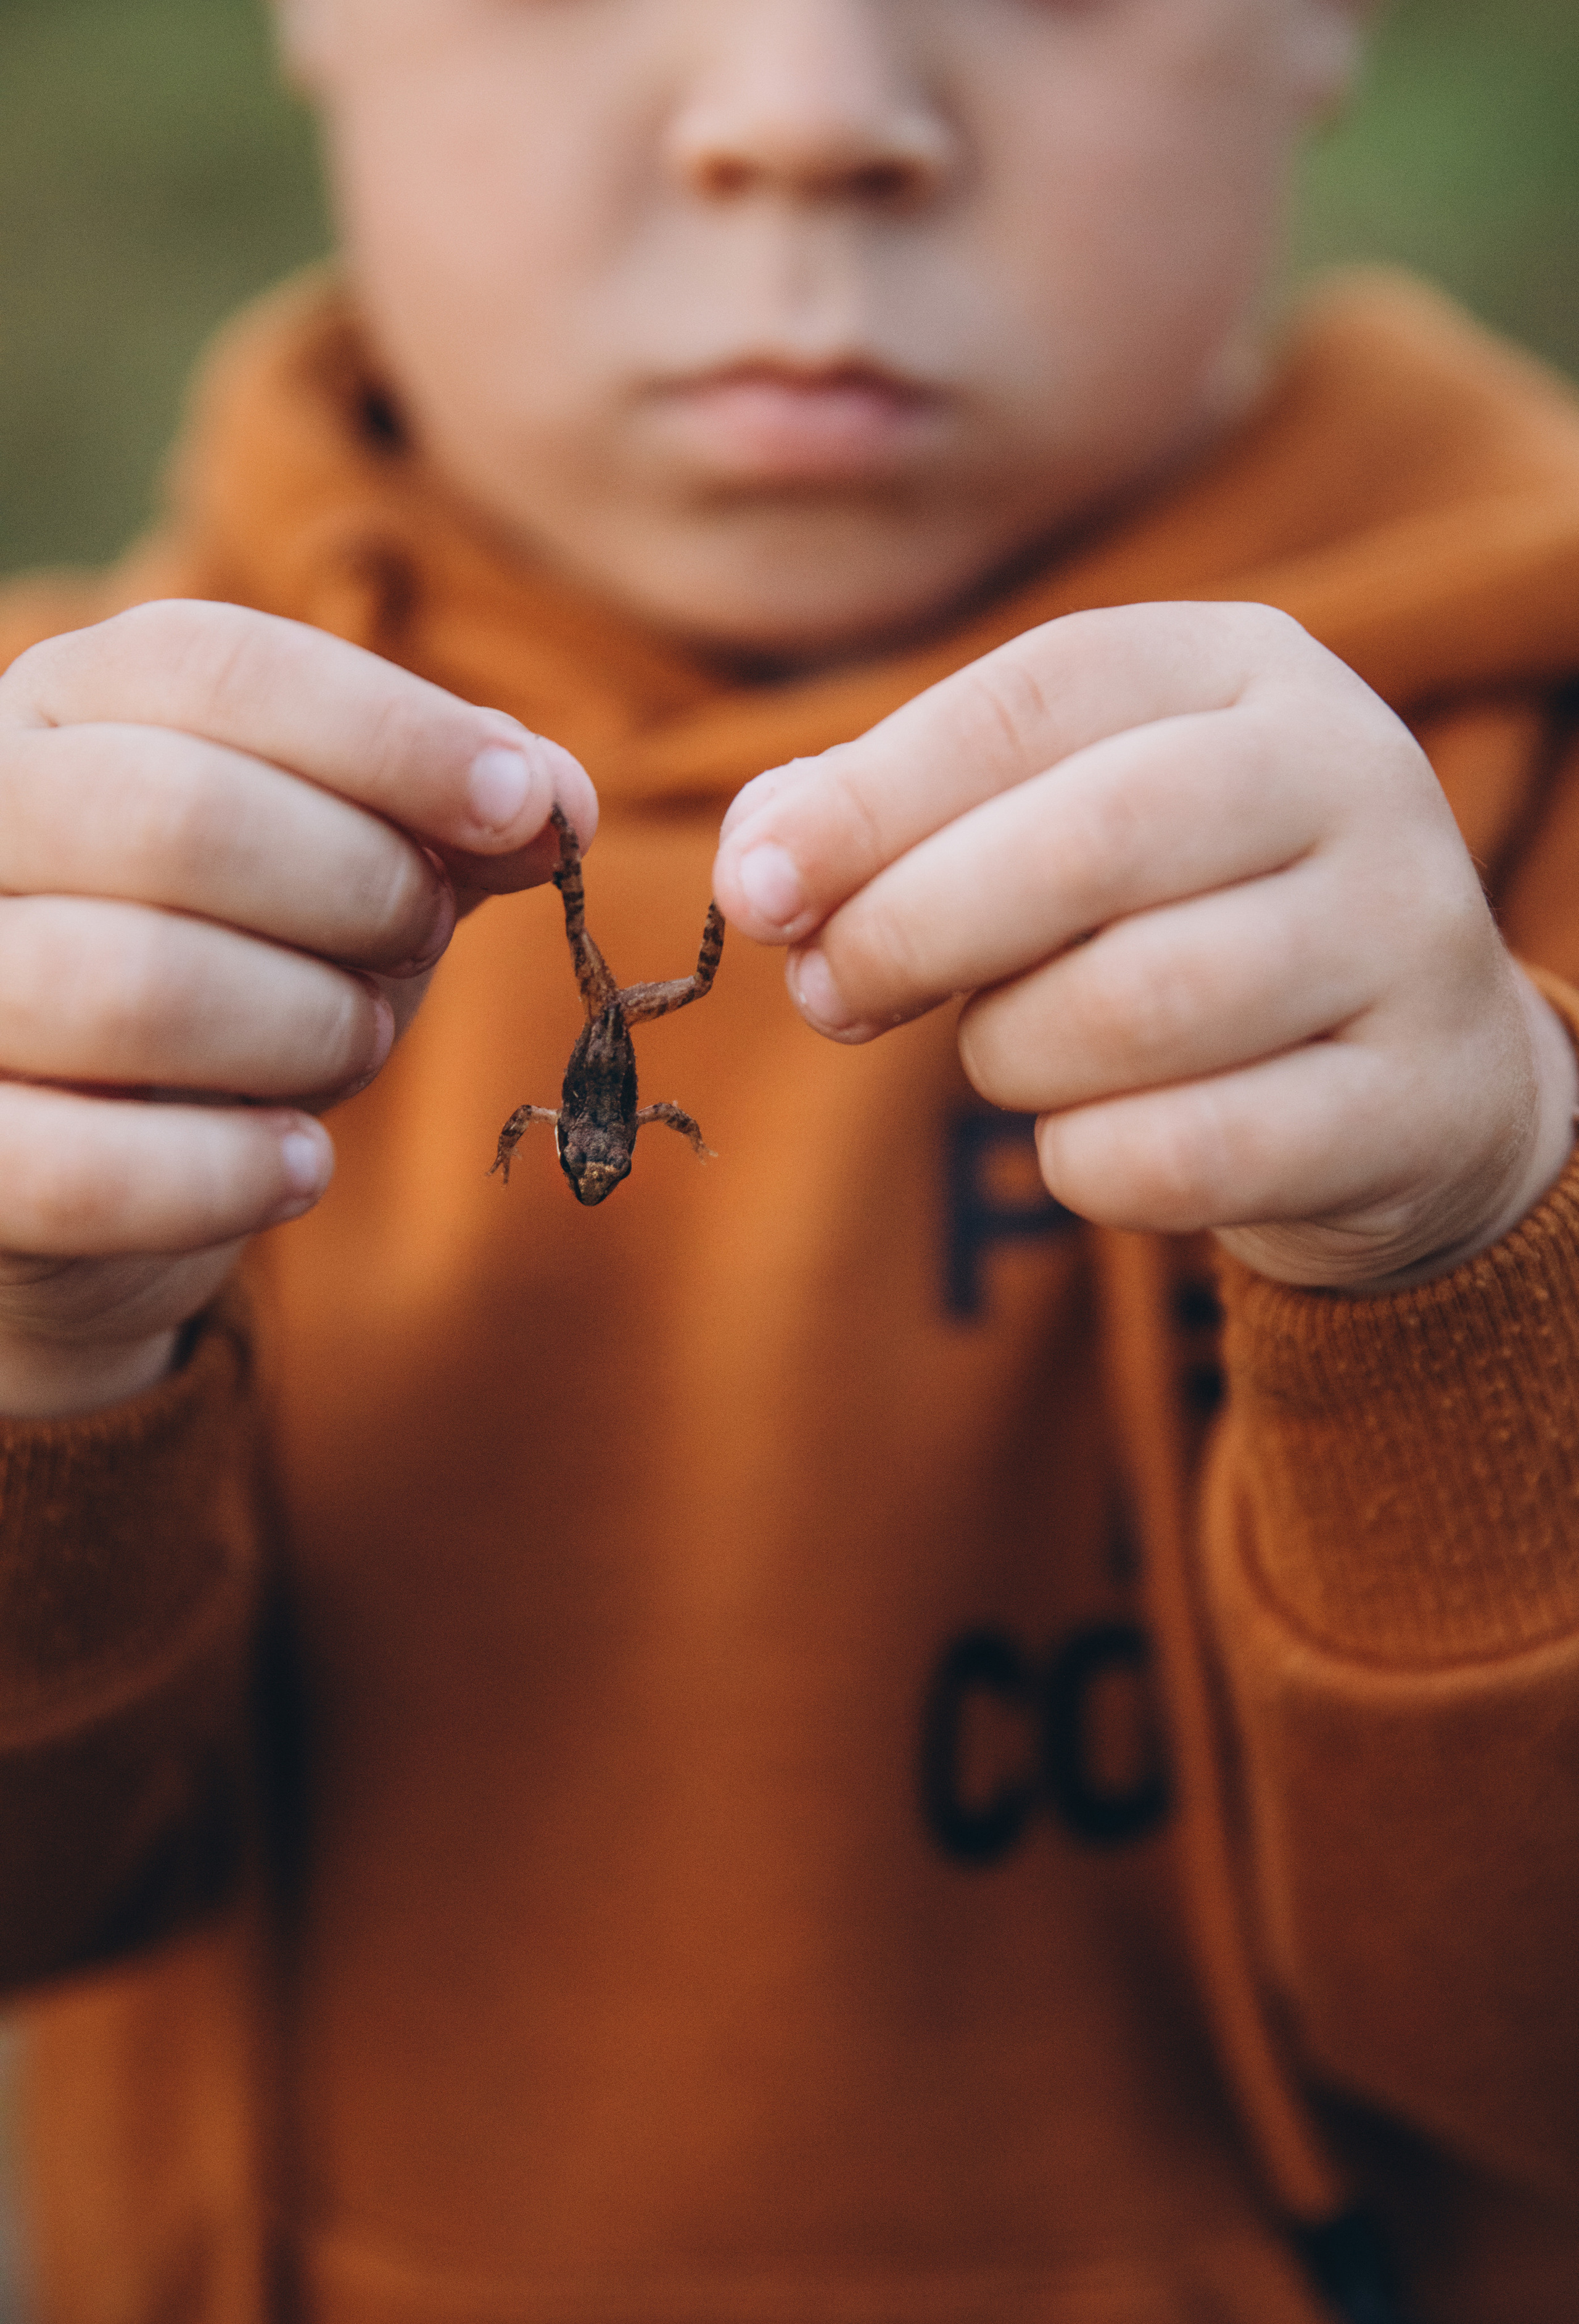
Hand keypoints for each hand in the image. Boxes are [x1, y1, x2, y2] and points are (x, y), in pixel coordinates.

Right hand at [0, 599, 593, 1412]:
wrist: (90, 1175)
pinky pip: (89, 1171)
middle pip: (178, 815)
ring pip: (138, 987)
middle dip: (360, 891)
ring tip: (350, 1046)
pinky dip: (233, 1174)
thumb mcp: (346, 874)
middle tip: (415, 944)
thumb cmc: (235, 980)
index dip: (393, 731)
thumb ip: (445, 819)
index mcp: (60, 707)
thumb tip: (559, 799)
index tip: (530, 805)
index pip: (215, 664)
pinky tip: (299, 1165)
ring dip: (309, 1030)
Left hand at [714, 602, 1576, 1292]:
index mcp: (1243, 668)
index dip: (871, 798)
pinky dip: (1085, 1163)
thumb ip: (896, 823)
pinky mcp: (1418, 1104)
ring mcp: (1405, 939)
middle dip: (912, 930)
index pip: (1035, 696)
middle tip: (829, 994)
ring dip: (1008, 1054)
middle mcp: (1350, 773)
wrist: (1414, 1079)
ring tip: (1006, 1051)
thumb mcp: (1050, 828)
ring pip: (1133, 1008)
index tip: (752, 891)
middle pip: (1087, 842)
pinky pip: (1187, 1153)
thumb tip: (758, 857)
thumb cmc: (1174, 927)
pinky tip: (1085, 1139)